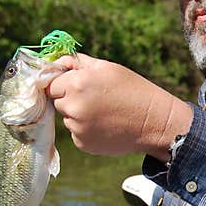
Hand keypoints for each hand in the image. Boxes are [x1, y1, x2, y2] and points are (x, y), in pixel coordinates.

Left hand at [47, 54, 192, 160]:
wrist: (154, 122)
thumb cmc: (133, 90)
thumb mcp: (108, 68)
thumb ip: (78, 63)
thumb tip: (56, 62)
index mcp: (77, 84)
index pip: (51, 84)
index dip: (62, 84)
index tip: (76, 86)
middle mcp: (73, 107)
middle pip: (58, 102)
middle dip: (71, 100)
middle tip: (96, 100)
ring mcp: (77, 128)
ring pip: (68, 119)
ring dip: (79, 116)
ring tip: (105, 114)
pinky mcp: (83, 144)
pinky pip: (77, 134)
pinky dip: (87, 131)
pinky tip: (106, 126)